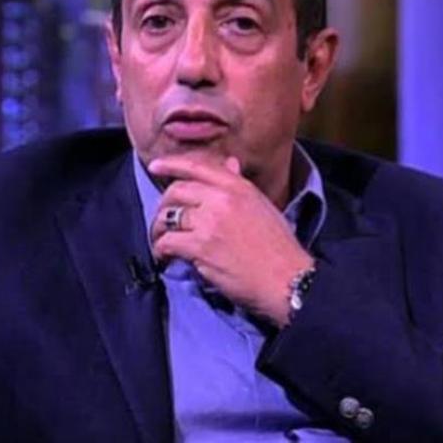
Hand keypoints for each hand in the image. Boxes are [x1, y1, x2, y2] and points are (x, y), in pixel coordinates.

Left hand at [149, 155, 313, 326]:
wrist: (287, 278)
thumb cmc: (278, 246)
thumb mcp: (261, 205)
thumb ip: (239, 185)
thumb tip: (229, 163)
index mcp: (238, 187)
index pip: (197, 166)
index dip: (171, 164)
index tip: (155, 166)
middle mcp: (222, 199)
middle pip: (176, 191)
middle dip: (163, 205)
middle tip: (162, 221)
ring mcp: (210, 222)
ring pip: (168, 216)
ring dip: (159, 230)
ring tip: (161, 241)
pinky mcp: (202, 247)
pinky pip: (169, 241)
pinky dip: (162, 250)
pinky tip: (166, 257)